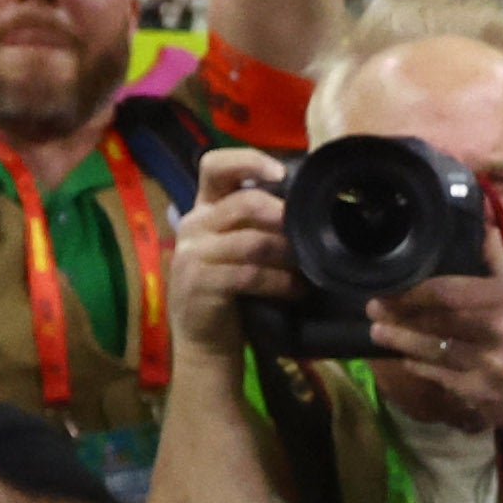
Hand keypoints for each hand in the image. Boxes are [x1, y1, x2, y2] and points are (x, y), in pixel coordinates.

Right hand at [166, 146, 299, 361]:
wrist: (203, 341)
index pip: (215, 166)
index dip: (249, 160)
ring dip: (288, 254)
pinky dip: (281, 282)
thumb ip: (255, 222)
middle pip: (244, 203)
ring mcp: (193, 254)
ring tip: (308, 266)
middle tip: (309, 231)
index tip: (281, 172)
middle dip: (283, 216)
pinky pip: (250, 275)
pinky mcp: (200, 284)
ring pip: (253, 242)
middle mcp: (193, 224)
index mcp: (203, 208)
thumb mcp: (237, 247)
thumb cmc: (229, 289)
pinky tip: (297, 290)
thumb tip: (305, 200)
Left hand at [366, 250, 502, 443]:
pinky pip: (440, 377)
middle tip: (373, 308)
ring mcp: (484, 365)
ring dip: (401, 341)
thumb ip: (502, 267)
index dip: (416, 290)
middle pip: (435, 319)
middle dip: (400, 314)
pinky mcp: (478, 394)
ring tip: (377, 333)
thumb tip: (486, 230)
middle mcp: (494, 330)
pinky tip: (406, 361)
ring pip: (432, 349)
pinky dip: (421, 368)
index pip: (449, 291)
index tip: (394, 287)